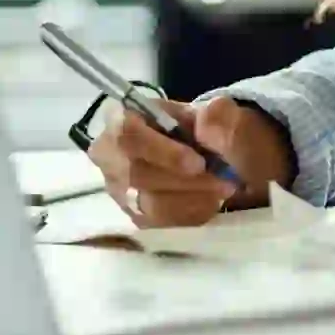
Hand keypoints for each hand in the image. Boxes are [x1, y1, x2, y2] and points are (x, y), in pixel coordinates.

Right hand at [85, 97, 293, 229]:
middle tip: (224, 182)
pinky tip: (212, 202)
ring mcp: (119, 188)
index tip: (199, 164)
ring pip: (149, 204)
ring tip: (223, 190)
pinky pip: (159, 223)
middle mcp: (109, 154)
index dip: (164, 152)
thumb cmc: (203, 128)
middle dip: (186, 181)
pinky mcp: (133, 213)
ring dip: (192, 199)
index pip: (128, 135)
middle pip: (137, 175)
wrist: (204, 153)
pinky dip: (190, 213)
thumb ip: (217, 115)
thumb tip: (207, 124)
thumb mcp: (217, 112)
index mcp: (122, 118)